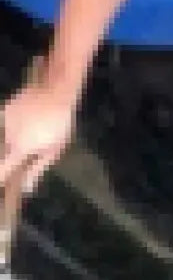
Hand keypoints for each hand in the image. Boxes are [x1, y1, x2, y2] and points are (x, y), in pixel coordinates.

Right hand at [0, 58, 77, 193]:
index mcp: (21, 148)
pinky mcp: (6, 109)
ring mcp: (6, 121)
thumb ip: (37, 169)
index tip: (2, 182)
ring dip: (15, 139)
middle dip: (12, 155)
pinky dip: (13, 125)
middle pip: (4, 153)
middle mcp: (9, 135)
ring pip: (5, 137)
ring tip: (34, 131)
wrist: (57, 92)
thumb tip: (25, 188)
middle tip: (30, 147)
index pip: (2, 170)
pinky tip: (27, 122)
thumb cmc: (60, 123)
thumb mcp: (55, 149)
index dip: (1, 178)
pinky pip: (6, 123)